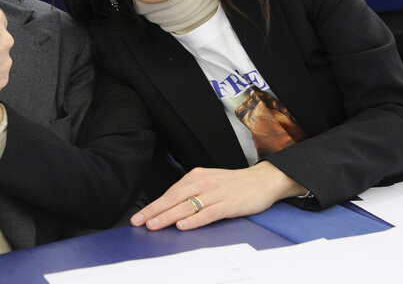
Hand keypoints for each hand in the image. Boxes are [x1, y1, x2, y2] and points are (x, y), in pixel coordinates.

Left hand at [130, 161, 306, 230]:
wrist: (263, 180)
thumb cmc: (233, 184)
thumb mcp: (209, 182)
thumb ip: (192, 192)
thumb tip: (170, 207)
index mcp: (196, 176)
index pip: (170, 193)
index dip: (153, 205)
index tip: (139, 217)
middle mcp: (203, 183)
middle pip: (174, 199)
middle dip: (154, 211)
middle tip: (139, 222)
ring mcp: (216, 194)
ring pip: (187, 206)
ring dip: (169, 216)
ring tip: (154, 225)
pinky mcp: (228, 204)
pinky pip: (208, 213)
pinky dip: (194, 220)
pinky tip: (183, 225)